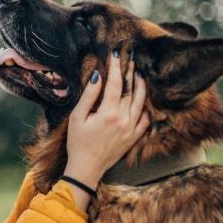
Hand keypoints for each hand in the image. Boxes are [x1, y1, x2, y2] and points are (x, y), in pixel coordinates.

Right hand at [63, 49, 149, 208]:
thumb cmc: (77, 143)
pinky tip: (142, 100)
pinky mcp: (134, 138)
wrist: (87, 168)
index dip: (116, 67)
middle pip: (131, 90)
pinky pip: (145, 119)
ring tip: (139, 75)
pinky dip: (145, 108)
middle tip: (130, 59)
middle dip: (130, 72)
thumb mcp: (77, 118)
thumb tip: (98, 76)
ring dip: (141, 86)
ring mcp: (131, 129)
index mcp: (109, 113)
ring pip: (141, 102)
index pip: (115, 84)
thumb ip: (89, 96)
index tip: (115, 54)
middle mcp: (124, 119)